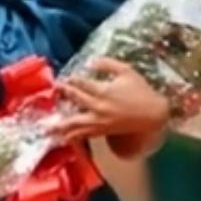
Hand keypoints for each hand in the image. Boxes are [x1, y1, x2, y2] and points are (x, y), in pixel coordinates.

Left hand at [55, 58, 169, 144]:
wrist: (154, 115)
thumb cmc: (141, 91)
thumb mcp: (127, 72)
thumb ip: (108, 64)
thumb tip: (90, 61)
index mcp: (104, 91)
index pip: (80, 84)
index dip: (70, 80)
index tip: (62, 78)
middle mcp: (98, 107)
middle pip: (75, 100)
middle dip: (63, 94)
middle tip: (53, 91)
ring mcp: (99, 121)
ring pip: (75, 123)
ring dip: (60, 124)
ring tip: (46, 128)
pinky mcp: (102, 131)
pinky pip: (84, 134)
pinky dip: (72, 136)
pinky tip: (63, 138)